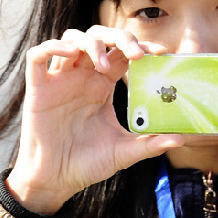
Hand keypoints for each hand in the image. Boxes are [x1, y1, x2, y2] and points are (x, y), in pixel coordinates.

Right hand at [7, 26, 183, 213]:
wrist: (55, 181)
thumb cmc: (86, 164)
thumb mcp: (122, 152)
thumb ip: (149, 144)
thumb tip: (180, 139)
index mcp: (102, 85)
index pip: (121, 53)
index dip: (139, 46)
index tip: (159, 53)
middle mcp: (82, 77)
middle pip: (99, 36)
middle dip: (118, 37)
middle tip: (135, 53)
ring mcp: (59, 80)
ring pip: (71, 38)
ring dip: (90, 42)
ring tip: (102, 64)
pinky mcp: (37, 89)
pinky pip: (37, 56)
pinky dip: (52, 47)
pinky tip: (71, 54)